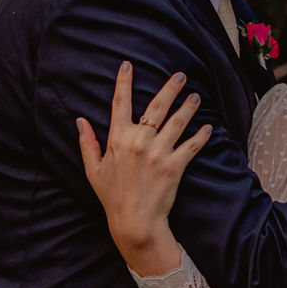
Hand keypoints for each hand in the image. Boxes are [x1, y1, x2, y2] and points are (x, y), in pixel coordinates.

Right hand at [76, 62, 212, 275]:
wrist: (134, 222)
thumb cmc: (112, 196)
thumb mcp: (93, 170)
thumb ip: (87, 143)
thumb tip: (79, 120)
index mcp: (117, 139)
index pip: (119, 103)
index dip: (123, 82)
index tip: (128, 65)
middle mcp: (138, 141)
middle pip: (157, 106)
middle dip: (170, 87)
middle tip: (181, 75)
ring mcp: (158, 153)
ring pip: (177, 122)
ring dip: (188, 107)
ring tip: (195, 96)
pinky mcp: (174, 166)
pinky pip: (191, 145)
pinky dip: (201, 135)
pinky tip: (207, 127)